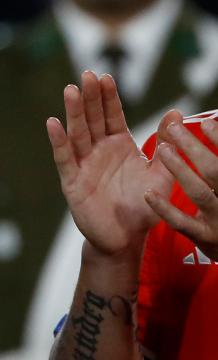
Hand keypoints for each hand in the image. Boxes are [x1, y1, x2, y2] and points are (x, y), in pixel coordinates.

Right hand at [47, 71, 173, 257]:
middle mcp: (98, 150)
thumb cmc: (142, 206)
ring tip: (71, 90)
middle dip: (90, 97)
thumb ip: (167, 146)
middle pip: (92, 118)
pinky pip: (64, 158)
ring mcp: (83, 164)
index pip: (112, 115)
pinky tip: (53, 124)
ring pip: (77, 133)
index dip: (109, 97)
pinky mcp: (72, 181)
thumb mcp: (161, 174)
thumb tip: (176, 113)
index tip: (106, 76)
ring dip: (73, 112)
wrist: (126, 238)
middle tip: (87, 75)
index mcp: (118, 145)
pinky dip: (58, 142)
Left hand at [146, 119, 217, 259]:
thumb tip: (208, 122)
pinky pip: (183, 223)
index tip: (206, 123)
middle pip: (216, 172)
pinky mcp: (205, 237)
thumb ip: (215, 160)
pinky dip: (165, 208)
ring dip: (181, 170)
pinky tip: (148, 195)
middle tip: (176, 128)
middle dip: (196, 148)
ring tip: (164, 150)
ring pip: (200, 193)